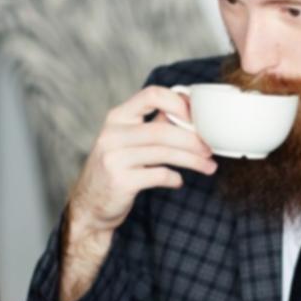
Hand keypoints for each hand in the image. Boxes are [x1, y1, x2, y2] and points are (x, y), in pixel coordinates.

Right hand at [68, 85, 217, 234]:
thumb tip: (188, 108)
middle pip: (163, 130)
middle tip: (210, 149)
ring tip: (208, 166)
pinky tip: (178, 181)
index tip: (196, 118)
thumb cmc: (116, 168)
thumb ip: (154, 124)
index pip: (151, 95)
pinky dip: (174, 178)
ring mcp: (114, 158)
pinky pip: (158, 175)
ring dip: (193, 160)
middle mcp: (112, 134)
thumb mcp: (128, 140)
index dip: (179, 103)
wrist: (90, 205)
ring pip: (164, 153)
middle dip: (193, 140)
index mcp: (117, 117)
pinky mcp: (120, 181)